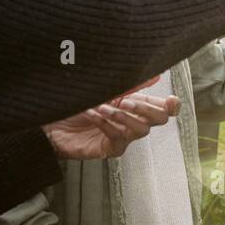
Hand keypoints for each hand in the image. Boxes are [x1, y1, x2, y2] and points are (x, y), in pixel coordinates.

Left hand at [44, 91, 178, 159]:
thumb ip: (131, 84)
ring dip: (123, 116)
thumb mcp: (105, 89)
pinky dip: (106, 124)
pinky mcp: (111, 149)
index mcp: (136, 105)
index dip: (172, 105)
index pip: (164, 108)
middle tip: (126, 101)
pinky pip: (118, 137)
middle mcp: (134, 121)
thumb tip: (156, 74)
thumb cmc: (77, 103)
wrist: (51, 120)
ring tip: (103, 107)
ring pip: (141, 129)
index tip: (170, 101)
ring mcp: (124, 136)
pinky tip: (94, 115)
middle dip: (145, 107)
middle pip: (160, 119)